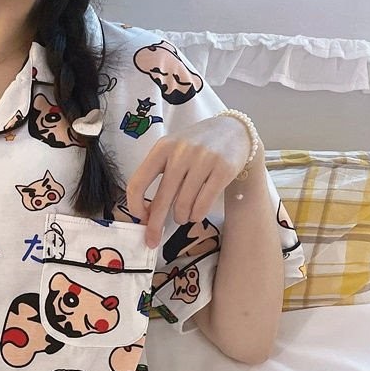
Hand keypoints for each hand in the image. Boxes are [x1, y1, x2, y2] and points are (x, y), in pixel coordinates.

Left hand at [125, 116, 252, 247]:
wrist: (233, 130)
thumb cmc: (195, 148)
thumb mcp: (172, 152)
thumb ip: (157, 176)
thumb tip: (146, 214)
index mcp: (162, 148)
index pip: (138, 183)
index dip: (135, 207)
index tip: (140, 218)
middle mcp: (181, 152)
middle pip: (161, 200)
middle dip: (154, 225)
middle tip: (152, 240)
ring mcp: (203, 160)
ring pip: (183, 206)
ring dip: (181, 218)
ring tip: (183, 215)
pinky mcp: (223, 169)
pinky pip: (202, 205)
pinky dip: (196, 216)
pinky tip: (196, 213)